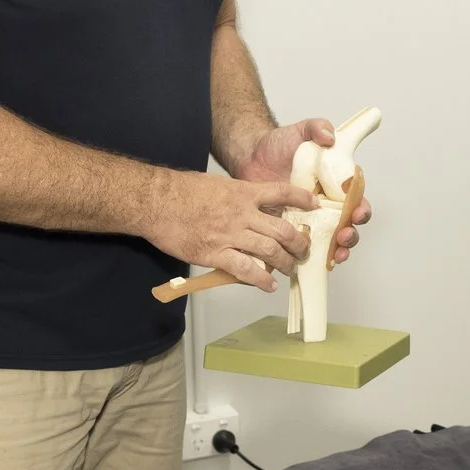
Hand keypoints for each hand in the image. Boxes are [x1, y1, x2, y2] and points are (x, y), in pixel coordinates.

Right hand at [145, 171, 311, 291]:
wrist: (156, 201)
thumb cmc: (180, 191)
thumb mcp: (215, 184)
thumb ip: (235, 194)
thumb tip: (246, 202)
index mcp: (242, 193)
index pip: (281, 193)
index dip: (301, 200)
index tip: (314, 205)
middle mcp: (242, 213)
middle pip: (282, 229)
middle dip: (298, 243)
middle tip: (304, 250)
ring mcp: (230, 234)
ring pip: (269, 251)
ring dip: (284, 263)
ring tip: (291, 269)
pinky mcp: (215, 253)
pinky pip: (245, 269)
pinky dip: (260, 279)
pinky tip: (268, 285)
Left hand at [235, 119, 375, 263]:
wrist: (251, 157)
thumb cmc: (279, 145)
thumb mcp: (300, 131)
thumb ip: (317, 128)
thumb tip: (330, 137)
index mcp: (336, 186)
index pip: (357, 201)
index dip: (362, 210)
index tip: (357, 213)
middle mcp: (326, 206)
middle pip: (348, 228)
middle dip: (351, 236)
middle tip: (343, 236)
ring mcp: (310, 221)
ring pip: (330, 243)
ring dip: (337, 252)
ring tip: (334, 254)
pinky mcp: (290, 230)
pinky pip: (303, 249)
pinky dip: (310, 259)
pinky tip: (309, 263)